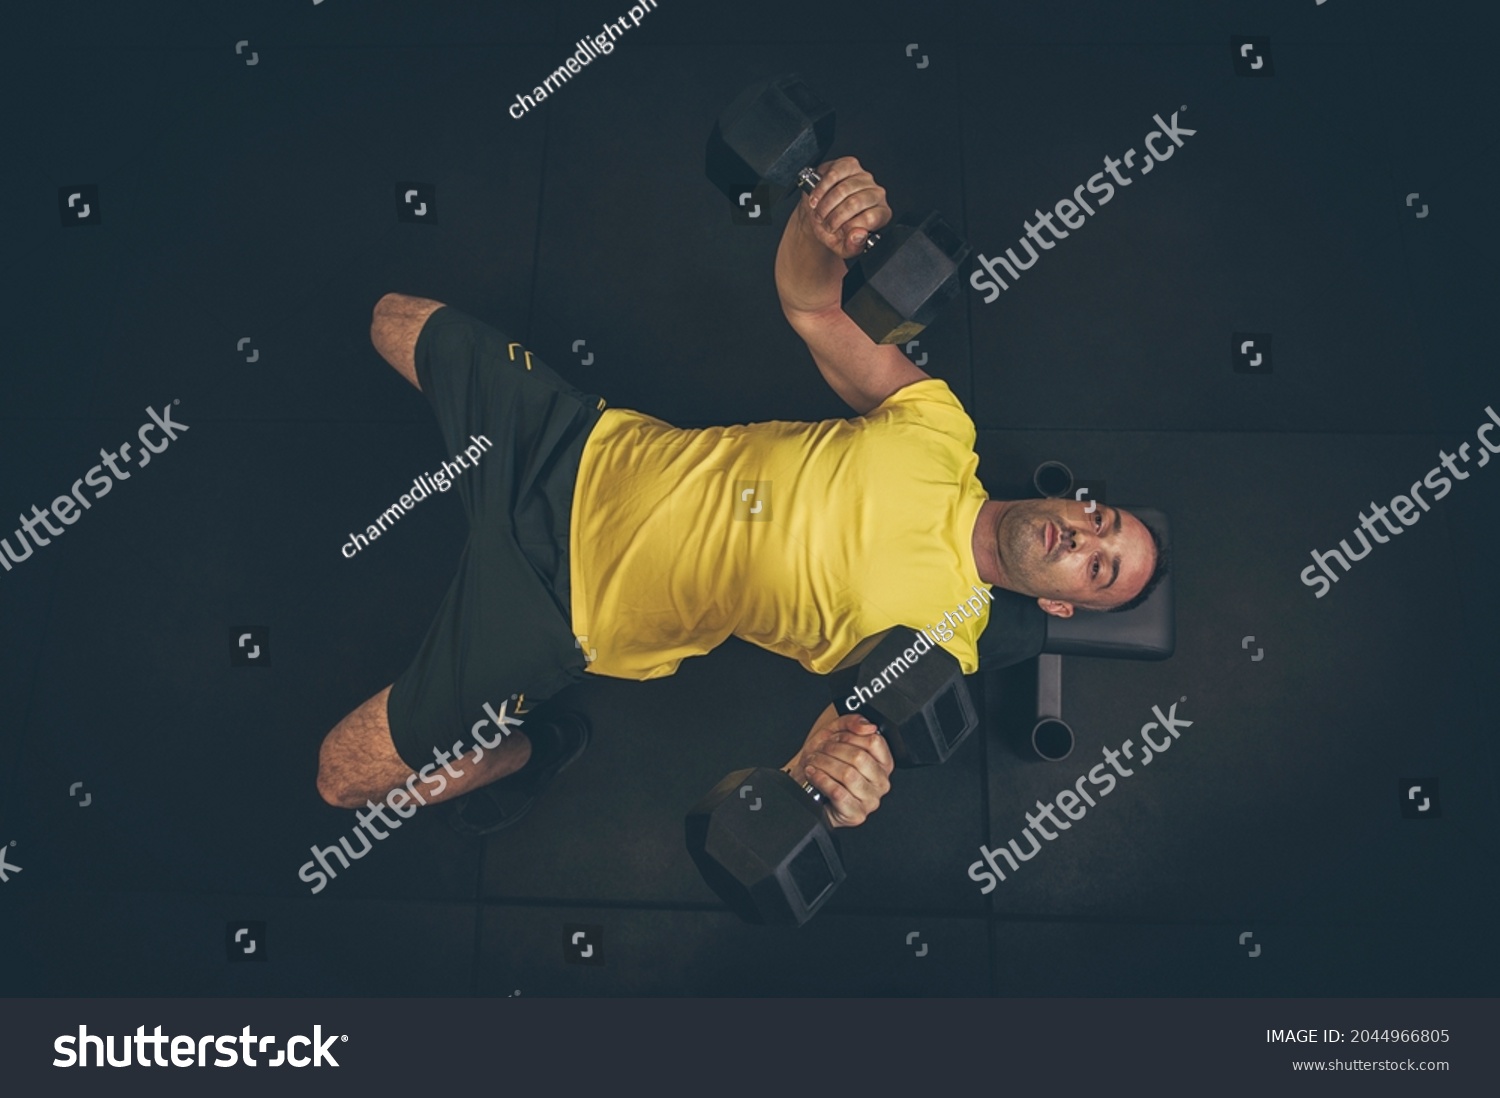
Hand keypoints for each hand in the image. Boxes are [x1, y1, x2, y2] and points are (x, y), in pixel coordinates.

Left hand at [785, 711, 893, 827]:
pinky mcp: (856, 814)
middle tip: (820, 750)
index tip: (836, 737)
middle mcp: (881, 782)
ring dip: (825, 764)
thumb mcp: (836, 734)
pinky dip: (821, 780)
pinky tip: (814, 774)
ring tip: (814, 762)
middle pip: (860, 758)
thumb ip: (853, 722)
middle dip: (833, 750)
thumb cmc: (824, 762)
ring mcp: (871, 800)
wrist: (806, 785)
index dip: (850, 736)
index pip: (875, 742)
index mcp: (882, 763)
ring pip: (848, 775)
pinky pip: (838, 793)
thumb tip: (867, 726)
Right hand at [798, 157, 890, 259]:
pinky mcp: (849, 165)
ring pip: (844, 189)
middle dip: (835, 217)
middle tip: (826, 225)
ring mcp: (864, 177)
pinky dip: (821, 189)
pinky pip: (834, 174)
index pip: (871, 217)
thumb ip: (853, 247)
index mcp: (881, 214)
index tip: (840, 232)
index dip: (851, 226)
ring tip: (820, 213)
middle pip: (856, 202)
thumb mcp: (843, 247)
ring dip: (826, 204)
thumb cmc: (835, 231)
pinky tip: (816, 198)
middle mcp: (876, 194)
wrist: (820, 215)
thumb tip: (859, 235)